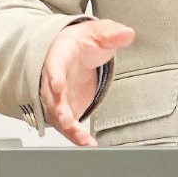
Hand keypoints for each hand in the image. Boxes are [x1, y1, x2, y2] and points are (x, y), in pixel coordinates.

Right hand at [39, 19, 135, 146]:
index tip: (57, 85)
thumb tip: (127, 33)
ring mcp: (58, 96)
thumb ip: (111, 33)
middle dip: (58, 109)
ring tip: (81, 137)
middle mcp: (53, 77)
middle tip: (66, 120)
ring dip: (67, 127)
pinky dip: (75, 135)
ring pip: (56, 114)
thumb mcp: (98, 33)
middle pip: (51, 95)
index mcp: (59, 54)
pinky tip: (87, 143)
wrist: (75, 52)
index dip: (54, 75)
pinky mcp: (66, 109)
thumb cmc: (82, 42)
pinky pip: (67, 125)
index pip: (53, 65)